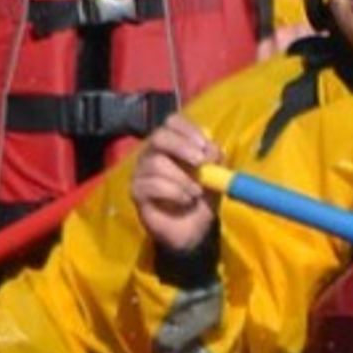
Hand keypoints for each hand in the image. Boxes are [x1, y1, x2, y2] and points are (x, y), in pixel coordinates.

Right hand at [128, 113, 224, 254]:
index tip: (205, 146)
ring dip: (182, 178)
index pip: (172, 122)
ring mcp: (142, 171)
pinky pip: (151, 185)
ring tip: (196, 192)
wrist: (192, 230)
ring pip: (156, 163)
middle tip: (200, 162)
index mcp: (172, 144)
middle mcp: (153, 153)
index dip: (188, 130)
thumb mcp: (216, 176)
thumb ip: (215, 159)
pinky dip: (173, 192)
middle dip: (181, 147)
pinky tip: (185, 201)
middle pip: (159, 137)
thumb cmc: (201, 198)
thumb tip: (211, 148)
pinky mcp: (137, 191)